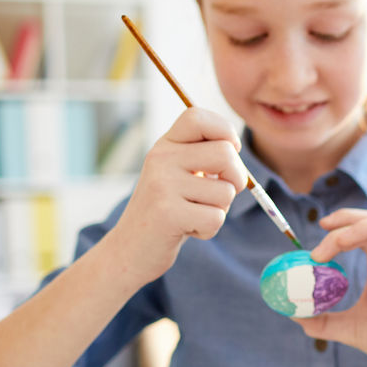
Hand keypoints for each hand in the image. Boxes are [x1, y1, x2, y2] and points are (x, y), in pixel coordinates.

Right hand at [104, 107, 247, 285]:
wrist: (130, 249)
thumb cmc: (167, 211)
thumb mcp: (179, 175)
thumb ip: (204, 158)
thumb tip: (236, 147)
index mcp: (165, 145)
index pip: (198, 116)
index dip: (225, 130)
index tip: (230, 151)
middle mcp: (161, 158)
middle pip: (225, 153)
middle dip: (237, 178)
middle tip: (220, 194)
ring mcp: (162, 185)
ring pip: (225, 191)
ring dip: (219, 209)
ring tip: (193, 214)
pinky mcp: (168, 213)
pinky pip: (216, 217)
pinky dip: (209, 229)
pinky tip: (187, 229)